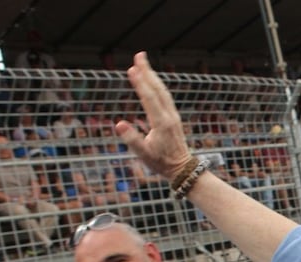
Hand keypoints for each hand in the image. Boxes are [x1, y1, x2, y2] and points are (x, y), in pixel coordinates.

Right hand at [117, 52, 194, 178]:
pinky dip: (157, 84)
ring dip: (153, 75)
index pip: (149, 98)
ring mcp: (172, 116)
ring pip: (162, 91)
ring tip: (143, 62)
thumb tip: (119, 124)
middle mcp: (169, 116)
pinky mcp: (173, 117)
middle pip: (157, 89)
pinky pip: (165, 96)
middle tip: (139, 55)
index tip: (132, 69)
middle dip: (148, 71)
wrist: (182, 168)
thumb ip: (131, 139)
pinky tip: (152, 80)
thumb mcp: (143, 154)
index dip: (140, 83)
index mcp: (161, 123)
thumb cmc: (161, 162)